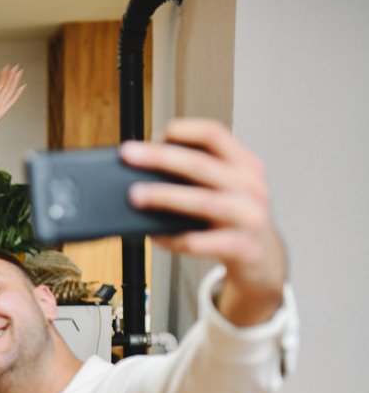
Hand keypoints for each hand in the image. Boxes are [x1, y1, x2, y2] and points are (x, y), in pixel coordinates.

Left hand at [0, 66, 23, 175]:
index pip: (1, 84)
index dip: (4, 75)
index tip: (6, 67)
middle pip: (7, 85)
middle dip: (11, 76)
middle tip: (16, 66)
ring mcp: (2, 105)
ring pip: (10, 90)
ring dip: (15, 81)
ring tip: (19, 71)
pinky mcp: (3, 110)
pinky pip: (12, 101)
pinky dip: (17, 94)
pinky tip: (22, 87)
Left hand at [121, 119, 284, 326]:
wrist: (264, 261)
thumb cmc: (236, 221)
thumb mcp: (227, 189)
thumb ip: (198, 176)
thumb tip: (144, 169)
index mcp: (244, 165)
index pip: (214, 134)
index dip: (182, 130)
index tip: (154, 136)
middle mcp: (250, 186)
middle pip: (201, 164)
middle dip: (161, 157)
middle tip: (128, 155)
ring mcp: (249, 216)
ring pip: (203, 201)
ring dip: (165, 196)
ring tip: (135, 195)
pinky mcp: (242, 246)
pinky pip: (202, 242)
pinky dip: (174, 239)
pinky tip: (155, 236)